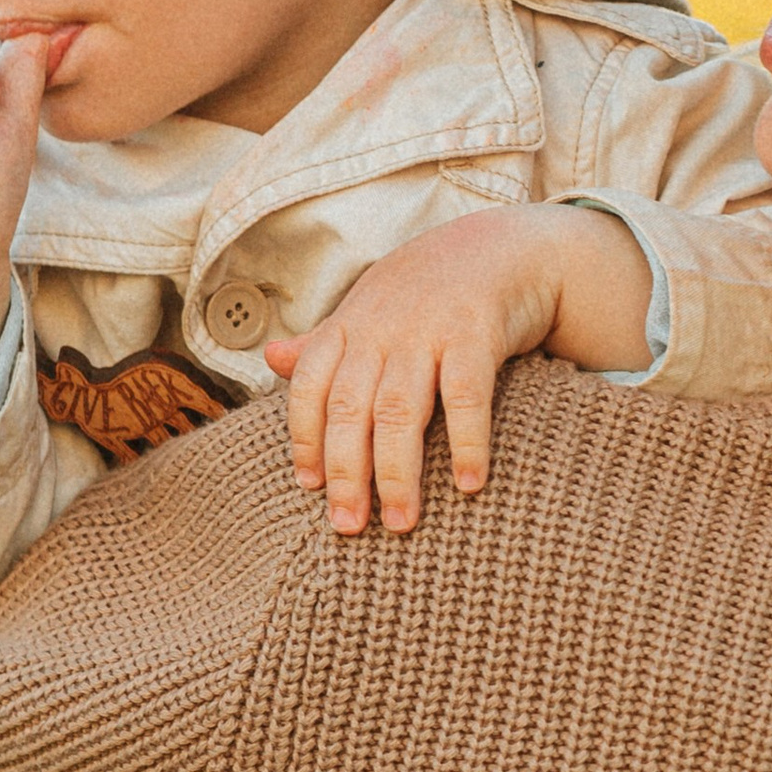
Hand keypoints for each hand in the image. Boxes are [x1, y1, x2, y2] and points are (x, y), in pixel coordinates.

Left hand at [264, 204, 653, 534]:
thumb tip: (269, 358)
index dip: (305, 438)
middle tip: (349, 525)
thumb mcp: (368, 308)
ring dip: (398, 471)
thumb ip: (323, 343)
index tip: (309, 487)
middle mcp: (381, 329)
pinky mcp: (477, 332)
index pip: (310, 387)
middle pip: (350, 408)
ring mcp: (428, 330)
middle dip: (346, 471)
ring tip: (400, 522)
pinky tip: (468, 485)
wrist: (502, 246)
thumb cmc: (427, 290)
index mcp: (349, 325)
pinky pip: (467, 395)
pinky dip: (467, 441)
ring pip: (400, 410)